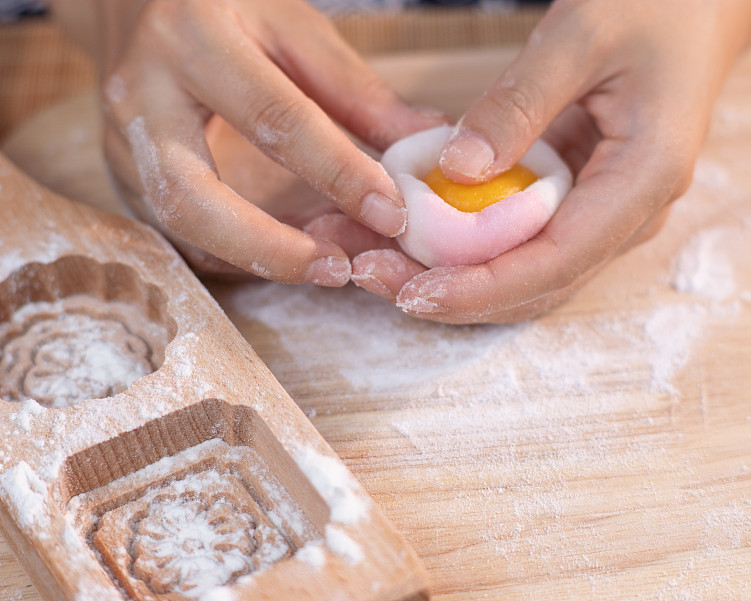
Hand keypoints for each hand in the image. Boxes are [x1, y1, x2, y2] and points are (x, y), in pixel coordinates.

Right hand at [56, 0, 444, 281]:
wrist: (138, 3)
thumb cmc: (228, 9)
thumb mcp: (295, 27)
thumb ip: (357, 91)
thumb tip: (427, 144)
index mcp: (192, 38)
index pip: (273, 118)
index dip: (337, 172)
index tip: (391, 213)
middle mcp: (141, 96)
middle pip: (193, 198)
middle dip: (271, 248)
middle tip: (339, 270)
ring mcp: (119, 145)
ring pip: (181, 227)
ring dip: (258, 260)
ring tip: (328, 266)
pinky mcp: (124, 178)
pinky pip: (183, 233)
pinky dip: (242, 254)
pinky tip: (291, 254)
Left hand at [346, 0, 750, 321]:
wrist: (694, 8)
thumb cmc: (654, 9)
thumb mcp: (583, 35)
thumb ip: (520, 102)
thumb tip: (457, 168)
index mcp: (643, 180)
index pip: (557, 261)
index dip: (481, 288)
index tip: (413, 292)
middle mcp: (626, 215)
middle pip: (532, 284)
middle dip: (449, 292)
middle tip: (369, 275)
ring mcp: (602, 215)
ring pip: (519, 273)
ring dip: (446, 276)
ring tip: (371, 261)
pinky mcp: (576, 203)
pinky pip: (515, 242)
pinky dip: (460, 247)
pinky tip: (406, 236)